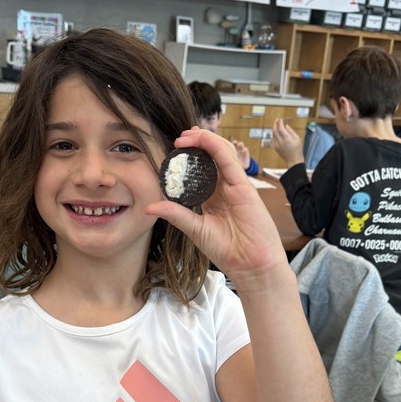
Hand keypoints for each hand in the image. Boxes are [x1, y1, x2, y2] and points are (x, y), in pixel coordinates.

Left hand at [146, 127, 288, 288]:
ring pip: (221, 153)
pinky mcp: (244, 187)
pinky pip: (229, 160)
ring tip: (186, 135)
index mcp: (213, 197)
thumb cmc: (227, 250)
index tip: (173, 150)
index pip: (201, 169)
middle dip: (196, 142)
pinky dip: (216, 146)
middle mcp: (225, 189)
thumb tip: (150, 207)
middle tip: (179, 138)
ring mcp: (236, 186)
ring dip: (204, 140)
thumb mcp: (195, 229)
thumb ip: (176, 214)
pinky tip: (202, 139)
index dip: (189, 156)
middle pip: (212, 156)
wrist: (250, 265)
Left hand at [272, 119, 304, 166]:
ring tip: (277, 125)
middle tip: (277, 120)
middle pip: (275, 131)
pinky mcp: (275, 148)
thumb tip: (285, 126)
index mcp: (287, 139)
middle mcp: (280, 142)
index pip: (280, 128)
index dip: (280, 122)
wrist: (294, 160)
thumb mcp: (297, 139)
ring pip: (273, 135)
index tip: (280, 119)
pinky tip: (276, 133)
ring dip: (274, 129)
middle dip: (275, 124)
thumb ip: (291, 131)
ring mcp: (277, 145)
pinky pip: (272, 140)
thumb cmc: (297, 149)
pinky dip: (273, 135)